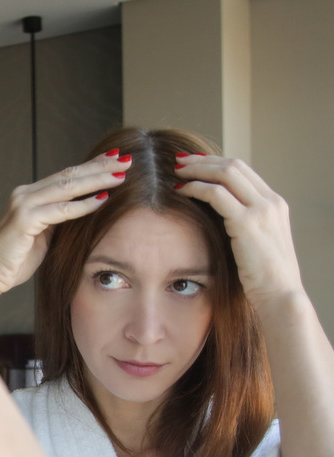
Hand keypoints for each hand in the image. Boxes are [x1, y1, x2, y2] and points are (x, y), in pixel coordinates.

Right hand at [0, 152, 130, 303]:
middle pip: (68, 175)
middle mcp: (25, 194)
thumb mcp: (43, 234)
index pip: (66, 175)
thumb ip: (58, 218)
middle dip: (99, 167)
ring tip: (120, 175)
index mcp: (29, 195)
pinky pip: (60, 211)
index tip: (115, 159)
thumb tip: (85, 208)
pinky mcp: (24, 220)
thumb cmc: (16, 259)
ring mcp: (23, 205)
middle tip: (125, 160)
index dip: (91, 166)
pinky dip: (82, 206)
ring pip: (66, 187)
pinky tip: (102, 200)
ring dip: (96, 181)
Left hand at [174, 155, 303, 307]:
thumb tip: (217, 215)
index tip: (194, 163)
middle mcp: (271, 202)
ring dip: (197, 170)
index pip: (244, 170)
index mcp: (275, 204)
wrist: (280, 295)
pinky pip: (216, 194)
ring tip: (176, 171)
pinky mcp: (247, 223)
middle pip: (234, 166)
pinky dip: (196, 187)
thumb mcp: (257, 243)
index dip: (216, 163)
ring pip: (225, 174)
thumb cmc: (263, 277)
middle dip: (203, 160)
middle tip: (179, 161)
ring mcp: (262, 210)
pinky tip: (180, 190)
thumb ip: (243, 224)